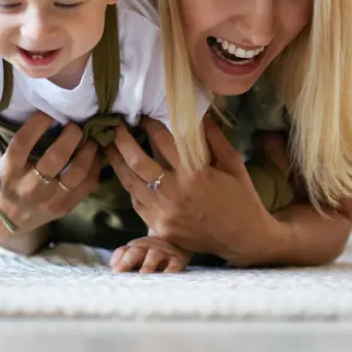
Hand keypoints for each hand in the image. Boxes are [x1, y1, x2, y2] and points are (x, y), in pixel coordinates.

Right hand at [0, 112, 103, 233]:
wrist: (0, 223)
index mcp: (6, 173)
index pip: (21, 145)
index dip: (36, 125)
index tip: (46, 112)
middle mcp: (28, 188)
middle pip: (55, 158)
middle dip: (70, 136)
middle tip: (75, 124)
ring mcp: (48, 200)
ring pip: (76, 173)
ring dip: (88, 152)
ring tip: (90, 138)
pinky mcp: (64, 207)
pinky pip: (87, 186)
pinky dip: (95, 167)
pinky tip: (95, 154)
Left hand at [106, 117, 278, 265]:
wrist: (243, 238)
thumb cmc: (242, 197)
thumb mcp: (233, 163)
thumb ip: (214, 138)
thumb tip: (197, 113)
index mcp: (194, 173)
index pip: (163, 141)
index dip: (150, 125)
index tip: (144, 116)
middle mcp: (175, 193)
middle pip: (137, 161)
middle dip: (123, 140)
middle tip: (117, 127)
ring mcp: (165, 213)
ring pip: (131, 183)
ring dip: (117, 162)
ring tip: (109, 147)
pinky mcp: (160, 228)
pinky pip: (137, 203)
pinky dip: (130, 187)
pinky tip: (127, 175)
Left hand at [109, 235, 191, 273]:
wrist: (179, 240)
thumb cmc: (152, 253)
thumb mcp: (138, 254)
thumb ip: (123, 261)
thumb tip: (112, 268)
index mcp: (135, 249)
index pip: (123, 252)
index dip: (118, 260)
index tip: (114, 271)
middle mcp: (147, 248)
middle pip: (134, 252)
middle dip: (126, 262)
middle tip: (119, 272)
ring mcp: (162, 253)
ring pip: (153, 256)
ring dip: (147, 265)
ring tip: (143, 274)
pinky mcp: (178, 259)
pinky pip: (174, 264)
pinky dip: (170, 270)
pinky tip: (166, 276)